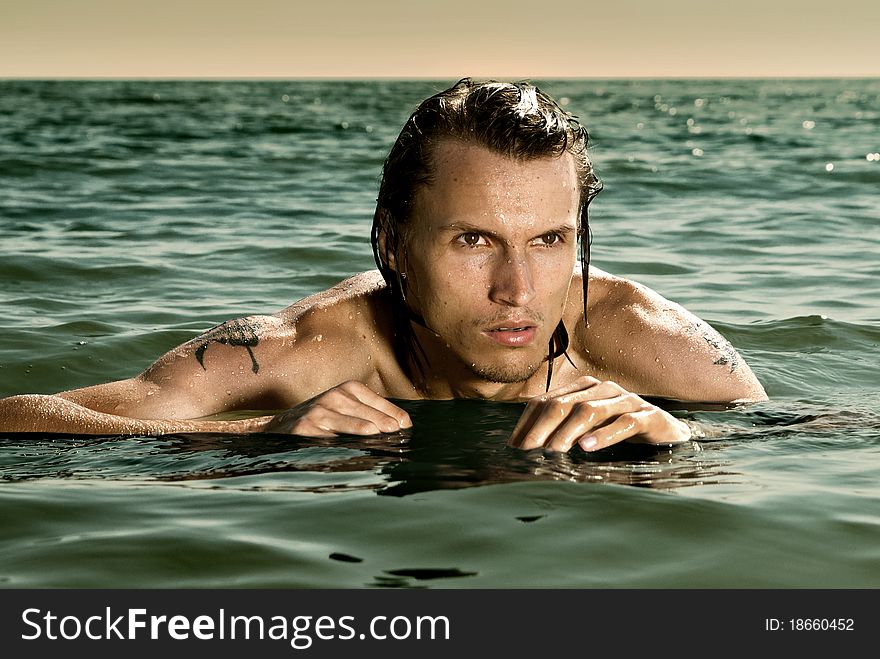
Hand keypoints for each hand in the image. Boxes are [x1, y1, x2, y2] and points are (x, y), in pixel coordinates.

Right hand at [263, 381, 411, 436]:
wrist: (282, 426)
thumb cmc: (323, 419)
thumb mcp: (346, 409)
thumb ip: (370, 414)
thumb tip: (399, 426)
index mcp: (346, 390)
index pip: (372, 399)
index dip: (390, 410)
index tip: (405, 424)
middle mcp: (331, 397)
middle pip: (359, 409)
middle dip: (378, 419)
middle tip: (393, 430)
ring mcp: (316, 412)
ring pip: (340, 420)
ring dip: (357, 427)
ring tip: (373, 433)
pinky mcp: (302, 429)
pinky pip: (321, 437)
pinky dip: (334, 443)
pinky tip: (346, 449)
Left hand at [508, 376, 690, 452]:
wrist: (666, 431)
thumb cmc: (619, 429)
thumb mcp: (587, 429)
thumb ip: (560, 432)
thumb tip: (523, 449)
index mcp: (583, 388)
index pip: (546, 401)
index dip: (528, 423)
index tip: (515, 447)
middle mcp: (602, 389)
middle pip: (563, 404)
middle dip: (542, 428)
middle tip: (530, 452)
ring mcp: (626, 399)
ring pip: (589, 411)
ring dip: (568, 432)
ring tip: (554, 451)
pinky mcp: (647, 415)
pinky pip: (623, 422)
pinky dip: (604, 434)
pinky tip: (588, 447)